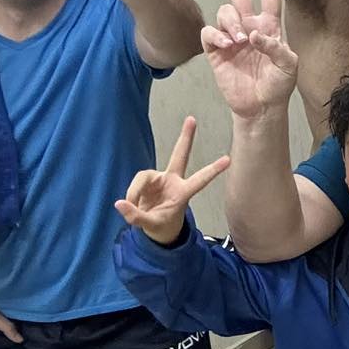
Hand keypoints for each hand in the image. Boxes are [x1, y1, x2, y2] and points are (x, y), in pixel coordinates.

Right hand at [116, 117, 230, 245]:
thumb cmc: (161, 226)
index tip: (228, 160)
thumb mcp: (151, 225)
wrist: (155, 228)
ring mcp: (160, 178)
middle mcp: (173, 181)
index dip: (213, 171)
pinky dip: (131, 194)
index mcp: (183, 193)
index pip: (199, 180)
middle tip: (192, 119)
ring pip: (144, 176)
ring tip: (131, 206)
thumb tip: (119, 203)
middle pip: (179, 155)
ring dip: (135, 191)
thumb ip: (136, 216)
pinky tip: (129, 204)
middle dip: (186, 138)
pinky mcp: (147, 180)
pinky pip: (135, 183)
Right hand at [205, 0, 300, 120]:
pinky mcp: (216, 51)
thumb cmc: (278, 86)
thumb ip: (276, 47)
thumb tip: (254, 34)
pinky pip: (209, 33)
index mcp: (269, 27)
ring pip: (224, 11)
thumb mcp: (288, 66)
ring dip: (230, 21)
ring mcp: (231, 38)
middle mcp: (249, 27)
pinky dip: (217, 36)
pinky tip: (228, 46)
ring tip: (239, 40)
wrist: (261, 107)